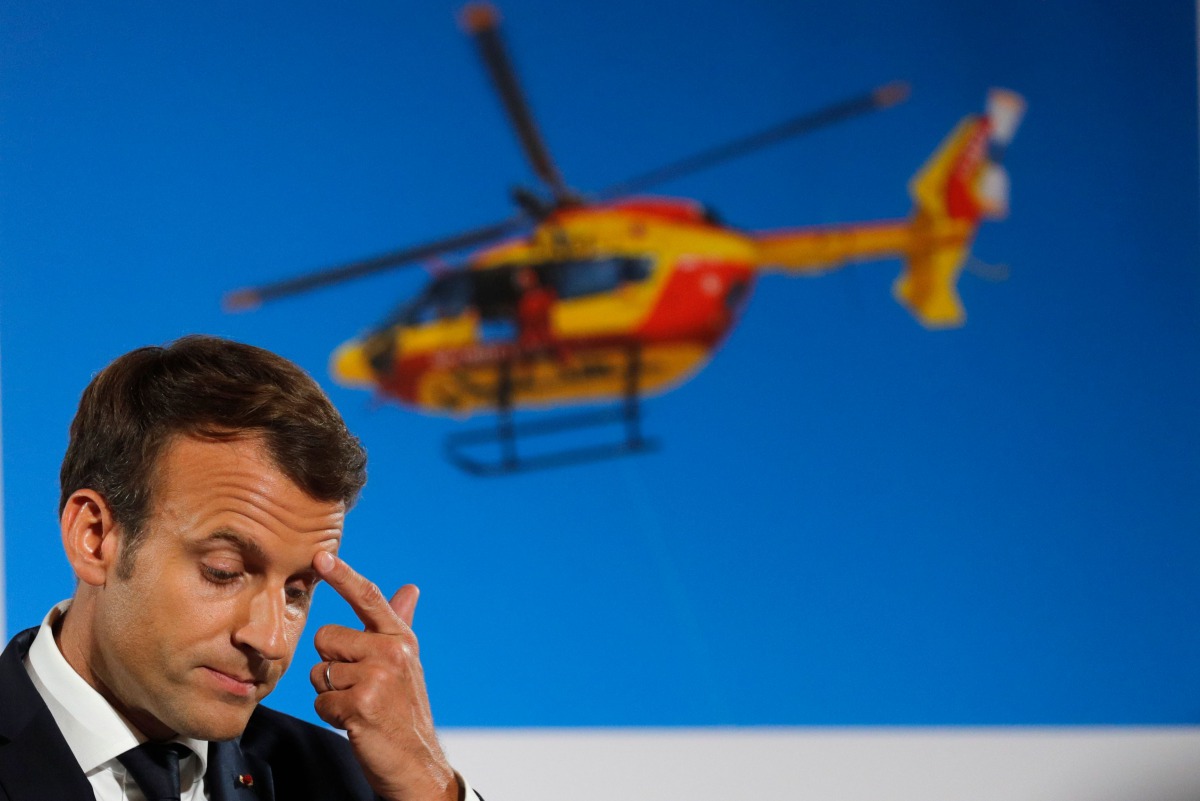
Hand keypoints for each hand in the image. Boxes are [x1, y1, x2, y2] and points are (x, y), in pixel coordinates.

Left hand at [310, 551, 457, 800]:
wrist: (417, 763)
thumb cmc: (405, 712)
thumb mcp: (407, 663)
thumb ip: (400, 623)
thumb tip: (409, 588)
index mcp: (401, 638)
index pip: (368, 598)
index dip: (343, 575)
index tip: (320, 556)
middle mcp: (392, 651)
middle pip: (327, 639)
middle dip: (332, 665)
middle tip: (359, 688)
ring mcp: (377, 676)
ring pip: (320, 672)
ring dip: (331, 694)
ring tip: (360, 707)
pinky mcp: (361, 703)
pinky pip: (320, 700)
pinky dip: (331, 716)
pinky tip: (356, 723)